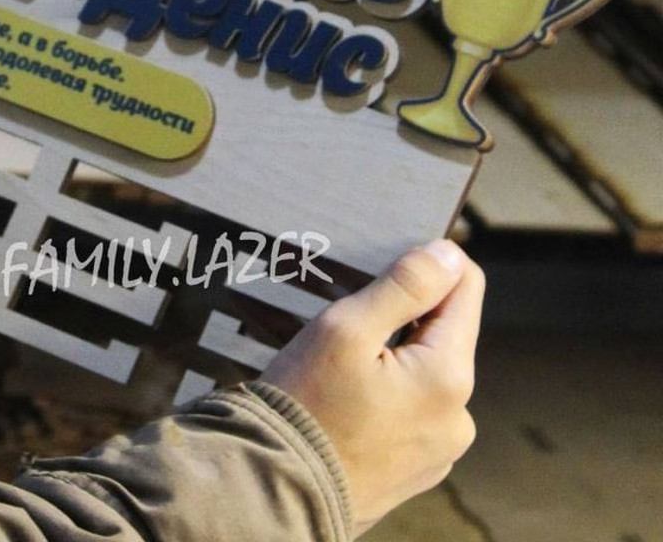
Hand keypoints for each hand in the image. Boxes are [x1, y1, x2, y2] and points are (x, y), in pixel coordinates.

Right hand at [262, 239, 483, 534]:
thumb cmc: (305, 405)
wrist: (277, 490)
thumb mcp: (346, 329)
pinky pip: (412, 411)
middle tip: (346, 322)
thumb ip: (403, 286)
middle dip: (402, 317)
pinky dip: (386, 396)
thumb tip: (447, 253)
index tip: (386, 264)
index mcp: (449, 377)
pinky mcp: (418, 470)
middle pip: (443, 334)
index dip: (430, 265)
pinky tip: (345, 402)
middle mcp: (458, 417)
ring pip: (425, 373)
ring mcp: (440, 450)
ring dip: (393, 357)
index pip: (466, 289)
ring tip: (338, 368)